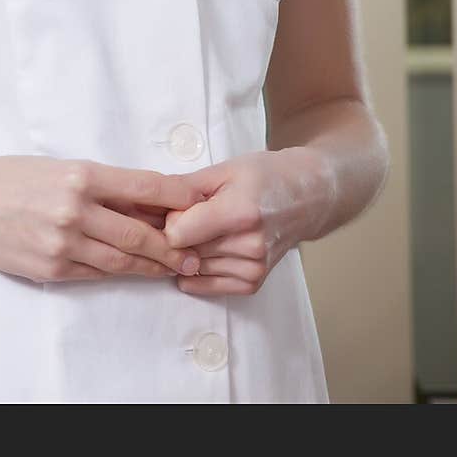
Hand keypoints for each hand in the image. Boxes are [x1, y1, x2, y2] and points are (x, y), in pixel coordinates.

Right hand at [0, 153, 207, 283]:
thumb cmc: (16, 177)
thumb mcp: (62, 167)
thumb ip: (104, 186)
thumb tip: (150, 203)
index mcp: (81, 174)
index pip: (144, 187)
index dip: (177, 198)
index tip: (200, 204)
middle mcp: (74, 208)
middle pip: (138, 233)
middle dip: (172, 245)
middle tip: (196, 253)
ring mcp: (61, 242)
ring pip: (120, 260)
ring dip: (151, 265)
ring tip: (173, 267)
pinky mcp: (50, 269)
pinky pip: (94, 274)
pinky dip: (117, 273)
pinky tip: (133, 271)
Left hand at [162, 146, 334, 295]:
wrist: (306, 197)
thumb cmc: (264, 176)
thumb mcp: (224, 169)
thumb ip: (185, 188)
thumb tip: (150, 206)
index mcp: (240, 212)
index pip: (178, 234)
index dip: (170, 220)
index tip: (179, 207)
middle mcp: (249, 245)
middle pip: (185, 252)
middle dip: (178, 236)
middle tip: (190, 217)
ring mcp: (254, 267)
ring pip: (194, 270)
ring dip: (190, 253)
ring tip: (206, 230)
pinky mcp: (255, 282)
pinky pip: (210, 286)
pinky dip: (200, 272)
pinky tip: (206, 252)